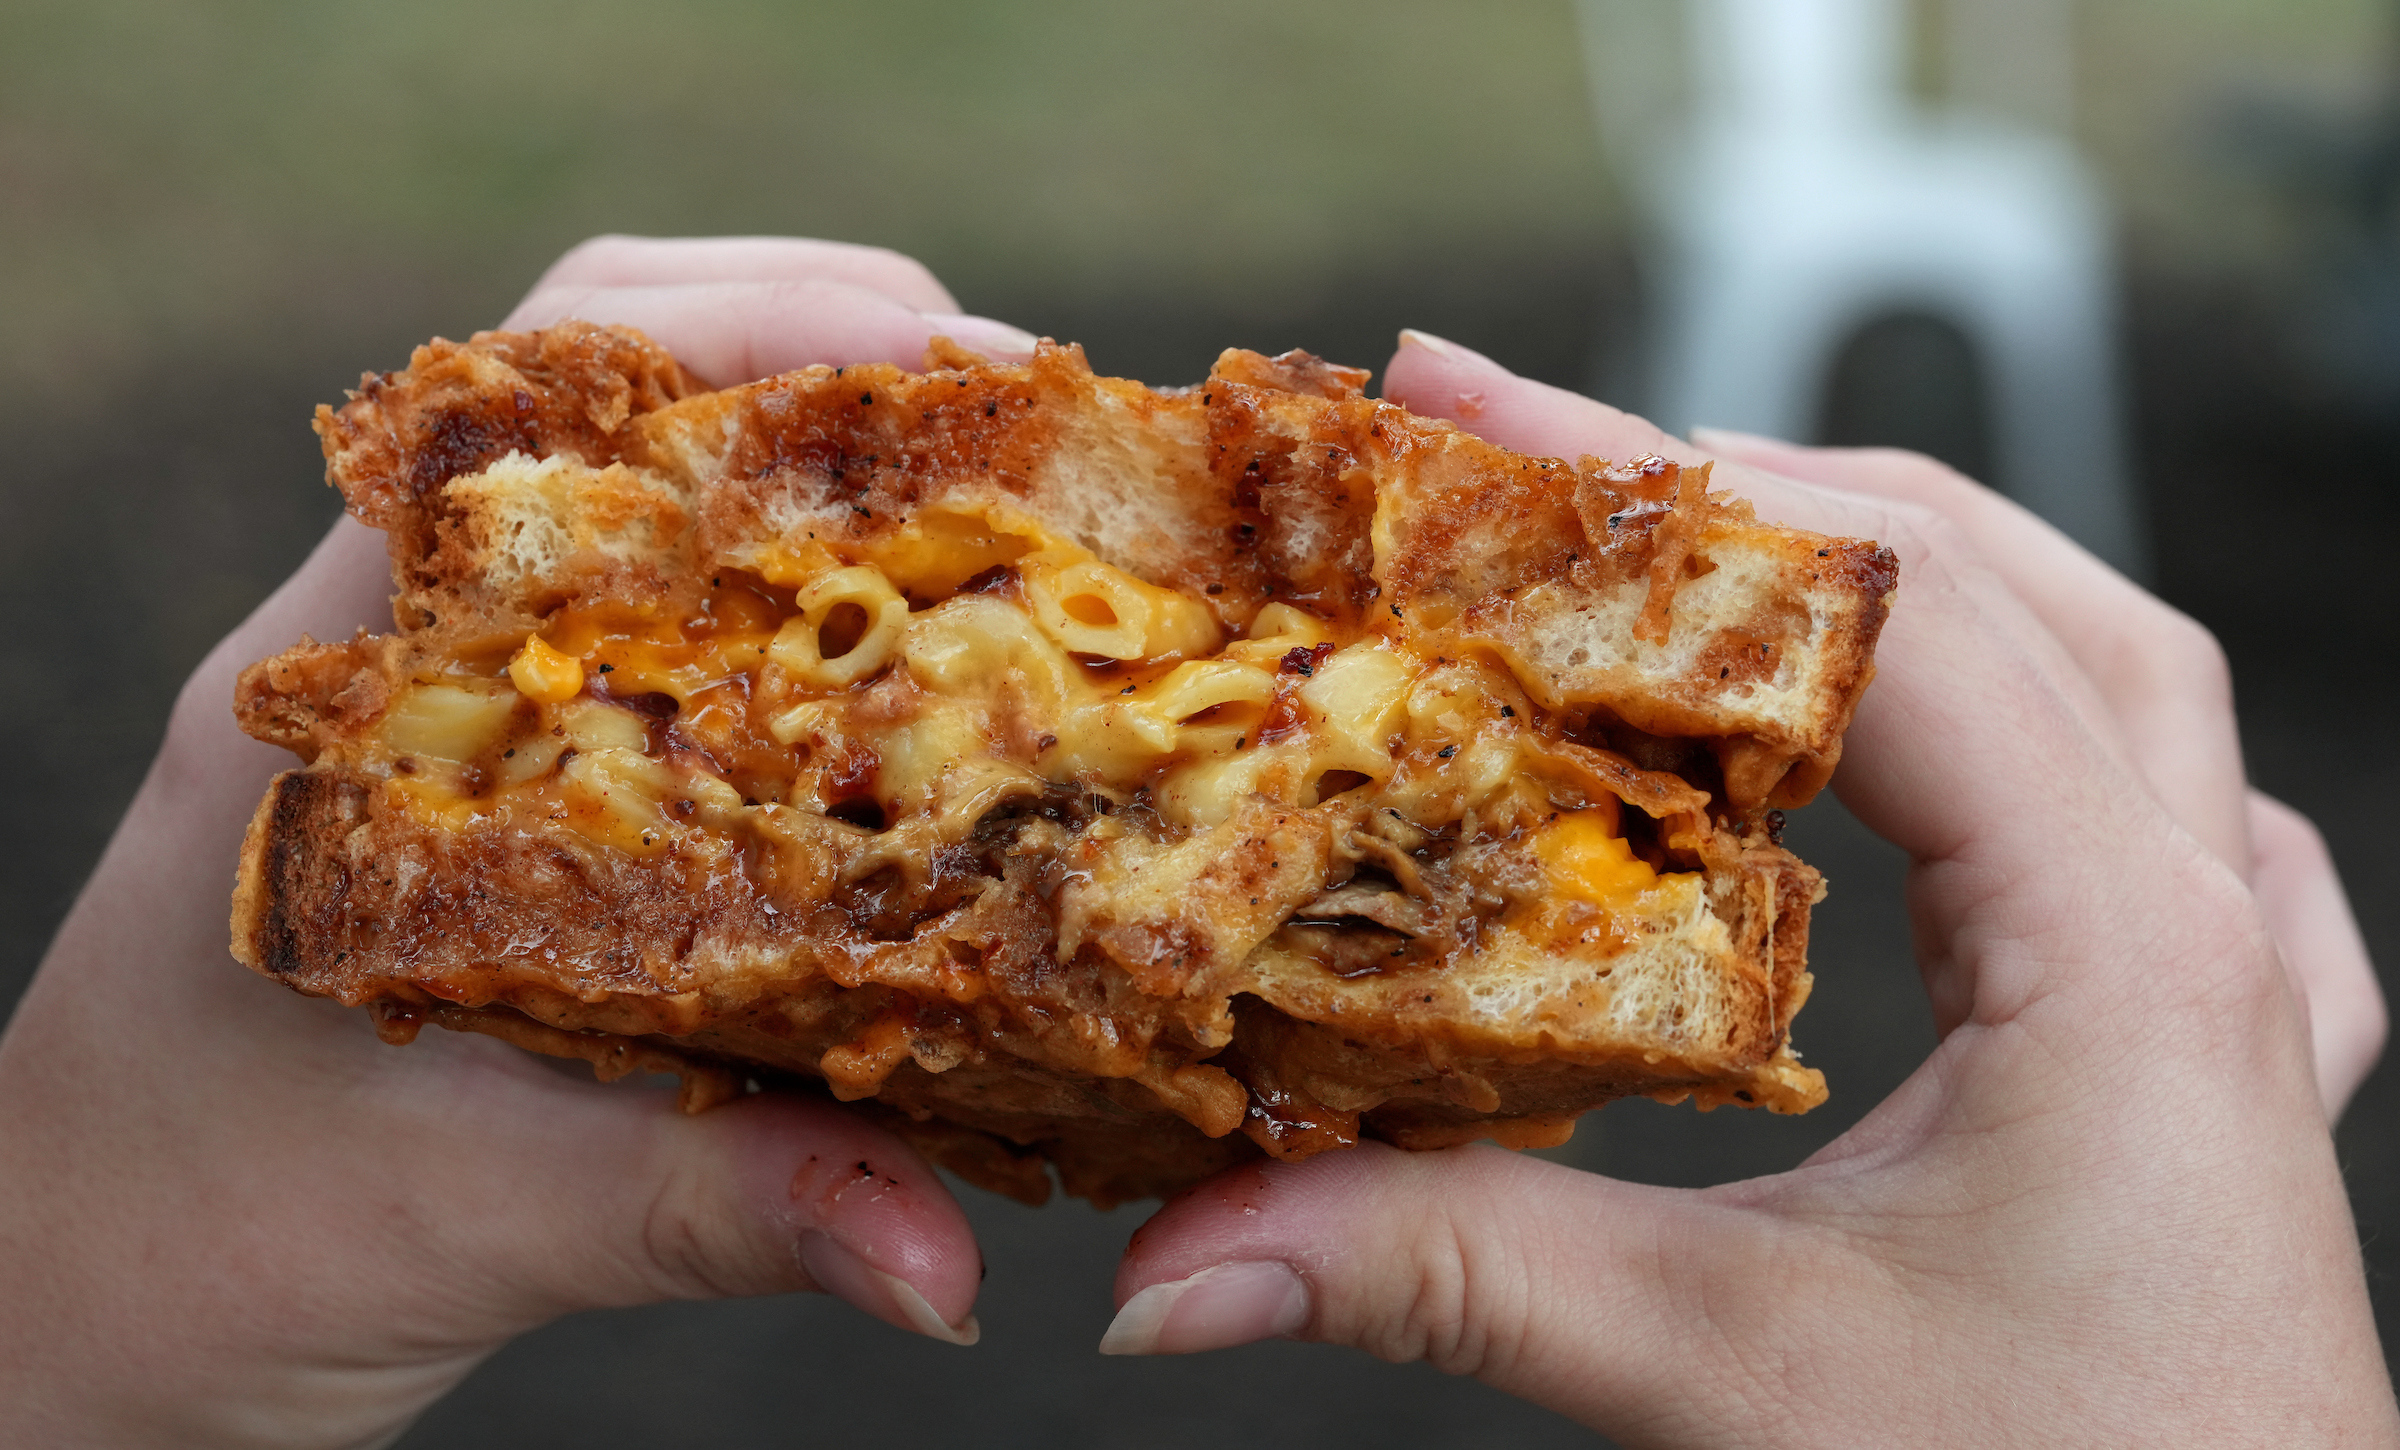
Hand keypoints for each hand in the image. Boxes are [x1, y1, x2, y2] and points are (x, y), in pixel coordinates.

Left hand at [0, 236, 1034, 1449]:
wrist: (56, 1326)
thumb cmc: (191, 1259)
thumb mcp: (471, 1224)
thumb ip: (718, 1212)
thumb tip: (952, 1268)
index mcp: (334, 694)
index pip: (530, 398)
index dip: (754, 333)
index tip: (953, 367)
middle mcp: (370, 653)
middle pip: (596, 383)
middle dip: (821, 357)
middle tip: (1028, 423)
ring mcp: (422, 701)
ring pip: (626, 485)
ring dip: (804, 459)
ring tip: (990, 501)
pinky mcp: (480, 777)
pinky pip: (650, 617)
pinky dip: (783, 588)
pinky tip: (891, 653)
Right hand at [1104, 330, 2396, 1444]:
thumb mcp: (1728, 1377)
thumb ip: (1443, 1280)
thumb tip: (1179, 1256)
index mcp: (2117, 942)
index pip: (1882, 614)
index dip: (1653, 493)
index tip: (1457, 411)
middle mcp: (2201, 919)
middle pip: (1995, 580)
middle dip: (1746, 486)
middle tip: (1524, 450)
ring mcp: (2237, 978)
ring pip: (2108, 658)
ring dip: (1907, 565)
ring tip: (1712, 534)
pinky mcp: (2214, 1052)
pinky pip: (2183, 805)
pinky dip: (2054, 711)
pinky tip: (1981, 740)